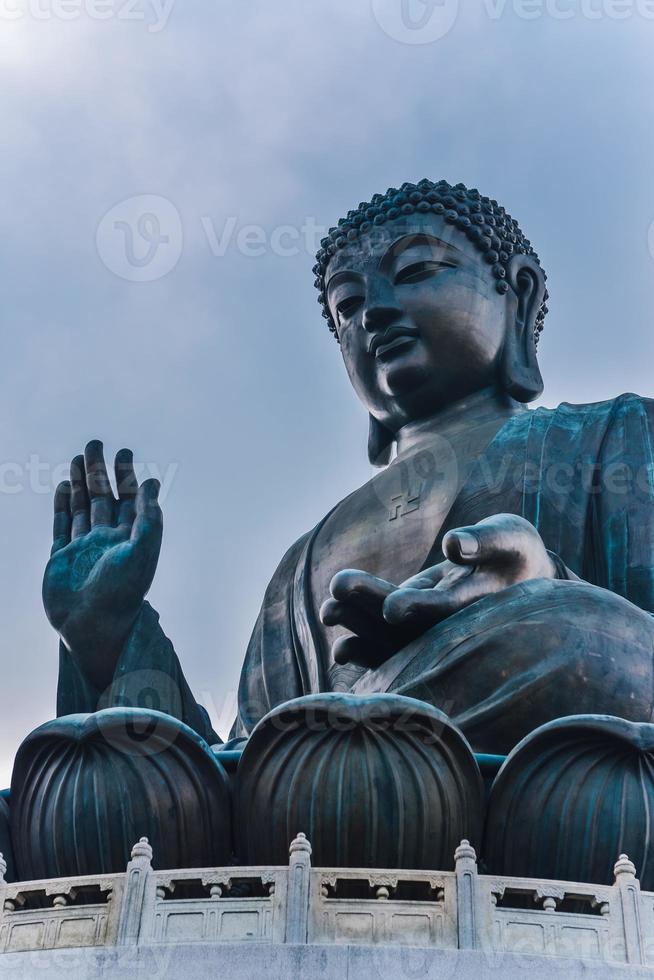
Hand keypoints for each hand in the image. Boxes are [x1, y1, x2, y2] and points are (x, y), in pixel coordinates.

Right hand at [42, 440, 162, 690]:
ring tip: (79, 457)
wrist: (93, 626)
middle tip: (96, 443)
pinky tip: (65, 485)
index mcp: (130, 539)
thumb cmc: (122, 592)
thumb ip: (148, 518)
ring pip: (82, 507)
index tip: (125, 454)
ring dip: (81, 482)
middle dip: (100, 470)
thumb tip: (152, 483)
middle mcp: (107, 540)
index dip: (127, 477)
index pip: (129, 500)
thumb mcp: (142, 550)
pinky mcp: (60, 558)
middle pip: (104, 497)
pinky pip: (62, 525)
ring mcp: (82, 548)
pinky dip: (63, 505)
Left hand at [321, 514, 557, 669]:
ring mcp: (429, 629)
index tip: (391, 607)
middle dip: (370, 612)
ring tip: (326, 610)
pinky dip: (364, 646)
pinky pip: (387, 640)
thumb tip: (453, 544)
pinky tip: (340, 648)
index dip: (419, 607)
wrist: (520, 579)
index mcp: (480, 604)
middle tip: (333, 601)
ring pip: (392, 634)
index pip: (445, 609)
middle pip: (409, 625)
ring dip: (358, 624)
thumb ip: (485, 541)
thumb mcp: (511, 537)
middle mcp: (452, 626)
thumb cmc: (517, 552)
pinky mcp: (413, 624)